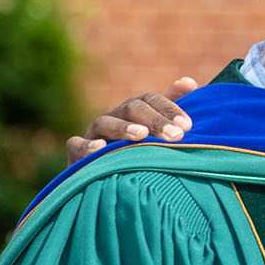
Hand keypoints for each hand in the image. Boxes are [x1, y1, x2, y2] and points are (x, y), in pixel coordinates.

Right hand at [66, 77, 197, 161]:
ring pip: (104, 123)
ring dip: (123, 128)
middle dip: (155, 121)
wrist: (109, 182)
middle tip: (176, 136)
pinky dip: (86, 146)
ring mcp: (93, 135)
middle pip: (132, 108)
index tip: (188, 126)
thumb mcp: (160, 133)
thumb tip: (188, 82)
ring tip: (142, 136)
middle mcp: (114, 119)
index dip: (169, 109)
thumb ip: (173, 107)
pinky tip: (100, 148)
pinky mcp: (76, 154)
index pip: (151, 100)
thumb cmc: (142, 155)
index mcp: (134, 112)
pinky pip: (76, 145)